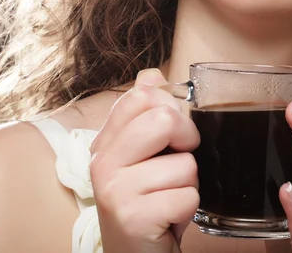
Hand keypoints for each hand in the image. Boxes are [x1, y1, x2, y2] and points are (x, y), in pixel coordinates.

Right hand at [89, 69, 200, 252]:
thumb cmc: (146, 202)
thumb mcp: (144, 156)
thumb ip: (147, 112)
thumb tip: (152, 75)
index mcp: (106, 142)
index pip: (142, 96)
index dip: (172, 110)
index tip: (172, 135)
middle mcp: (102, 162)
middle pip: (165, 119)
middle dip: (187, 143)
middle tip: (176, 167)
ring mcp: (114, 190)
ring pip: (186, 163)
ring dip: (188, 184)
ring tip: (167, 198)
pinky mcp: (132, 217)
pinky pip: (188, 196)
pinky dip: (188, 209)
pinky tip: (167, 218)